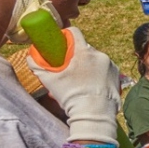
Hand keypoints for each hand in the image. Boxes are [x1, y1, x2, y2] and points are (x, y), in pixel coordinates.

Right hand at [27, 27, 119, 143]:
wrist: (94, 114)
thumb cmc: (71, 96)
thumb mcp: (48, 80)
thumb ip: (37, 65)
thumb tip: (30, 57)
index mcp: (83, 52)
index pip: (74, 32)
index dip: (66, 36)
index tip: (61, 44)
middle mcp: (100, 55)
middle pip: (85, 49)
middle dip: (76, 56)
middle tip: (69, 70)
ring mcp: (111, 65)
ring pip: (96, 60)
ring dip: (88, 66)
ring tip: (81, 82)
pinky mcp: (118, 75)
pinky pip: (106, 69)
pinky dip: (99, 74)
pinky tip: (92, 87)